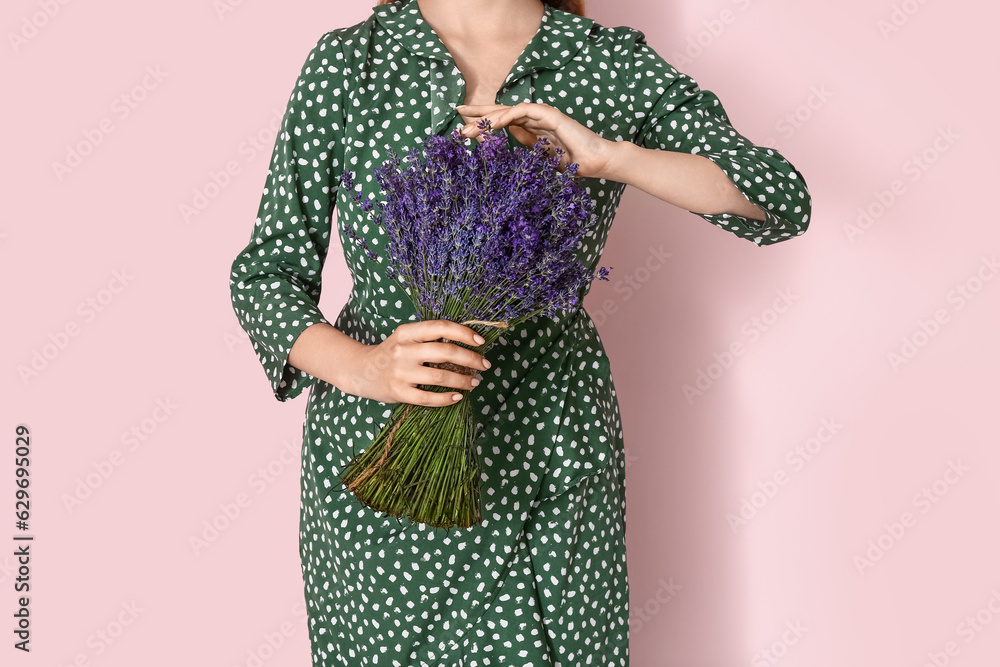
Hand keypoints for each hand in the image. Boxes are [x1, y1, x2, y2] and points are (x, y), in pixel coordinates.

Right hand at [352, 320, 492, 405]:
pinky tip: (457, 397)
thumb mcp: (406, 337)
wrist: (360, 370)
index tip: (481, 342)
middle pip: (446, 352)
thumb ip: (429, 338)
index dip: (464, 333)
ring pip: (441, 377)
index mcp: (408, 332)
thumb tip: (466, 343)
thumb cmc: (391, 353)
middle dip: (471, 359)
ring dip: (463, 381)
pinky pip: (428, 398)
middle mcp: (404, 350)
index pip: (441, 327)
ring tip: (474, 382)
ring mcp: (400, 372)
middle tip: (484, 365)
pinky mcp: (398, 392)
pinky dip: (446, 399)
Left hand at [456, 102, 613, 178]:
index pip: (504, 122)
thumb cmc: (573, 165)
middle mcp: (535, 119)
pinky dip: (506, 116)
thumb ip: (524, 149)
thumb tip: (500, 146)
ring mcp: (542, 115)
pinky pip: (522, 111)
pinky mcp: (549, 114)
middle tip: (458, 111)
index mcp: (533, 129)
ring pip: (508, 110)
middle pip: (502, 112)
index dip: (484, 122)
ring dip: (487, 117)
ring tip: (468, 125)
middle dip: (479, 112)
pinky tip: (491, 122)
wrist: (596, 163)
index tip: (465, 127)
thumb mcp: (539, 160)